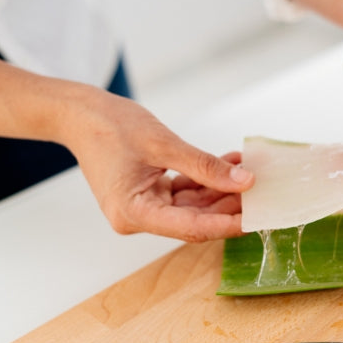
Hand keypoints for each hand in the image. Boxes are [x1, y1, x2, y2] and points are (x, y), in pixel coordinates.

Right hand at [59, 89, 254, 241]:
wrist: (80, 114)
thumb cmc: (109, 126)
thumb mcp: (163, 144)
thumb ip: (205, 166)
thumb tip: (244, 181)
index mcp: (134, 213)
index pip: (191, 228)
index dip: (226, 225)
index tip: (257, 218)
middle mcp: (139, 217)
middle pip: (196, 219)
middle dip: (229, 205)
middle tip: (262, 193)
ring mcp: (146, 206)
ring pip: (194, 206)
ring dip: (222, 189)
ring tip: (250, 172)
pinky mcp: (151, 194)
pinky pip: (186, 191)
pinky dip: (207, 179)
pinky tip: (230, 163)